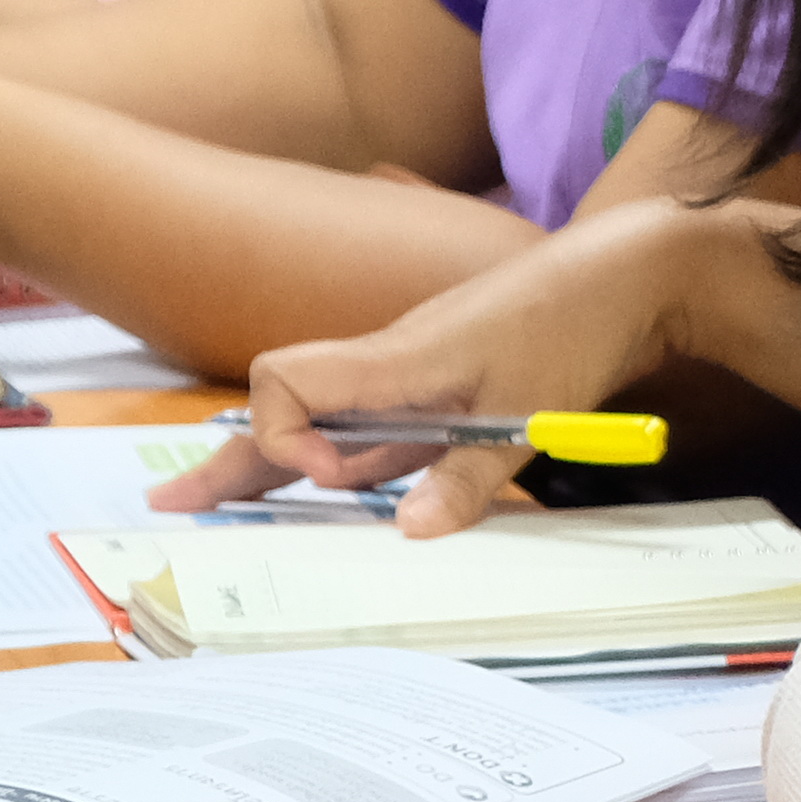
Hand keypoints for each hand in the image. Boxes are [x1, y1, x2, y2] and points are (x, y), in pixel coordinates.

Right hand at [147, 204, 692, 535]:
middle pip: (286, 408)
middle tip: (172, 505)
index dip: (285, 438)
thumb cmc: (576, 325)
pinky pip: (375, 425)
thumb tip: (408, 533)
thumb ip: (469, 477)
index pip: (285, 383)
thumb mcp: (531, 413)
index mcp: (396, 358)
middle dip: (233, 459)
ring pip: (326, 419)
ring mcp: (414, 374)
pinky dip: (346, 457)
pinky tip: (335, 486)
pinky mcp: (444, 383)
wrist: (628, 268)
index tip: (344, 479)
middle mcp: (390, 363)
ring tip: (220, 498)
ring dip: (282, 460)